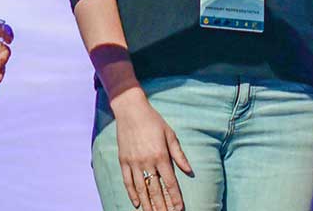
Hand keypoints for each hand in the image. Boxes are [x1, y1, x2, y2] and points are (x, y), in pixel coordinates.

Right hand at [112, 91, 192, 210]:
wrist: (131, 111)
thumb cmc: (153, 121)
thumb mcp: (170, 134)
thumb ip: (179, 154)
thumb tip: (189, 171)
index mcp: (161, 155)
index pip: (170, 182)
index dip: (175, 197)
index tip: (179, 208)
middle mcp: (147, 162)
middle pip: (155, 190)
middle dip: (162, 206)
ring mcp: (133, 162)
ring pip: (141, 189)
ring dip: (148, 204)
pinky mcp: (123, 161)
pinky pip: (127, 181)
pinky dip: (132, 194)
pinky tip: (137, 203)